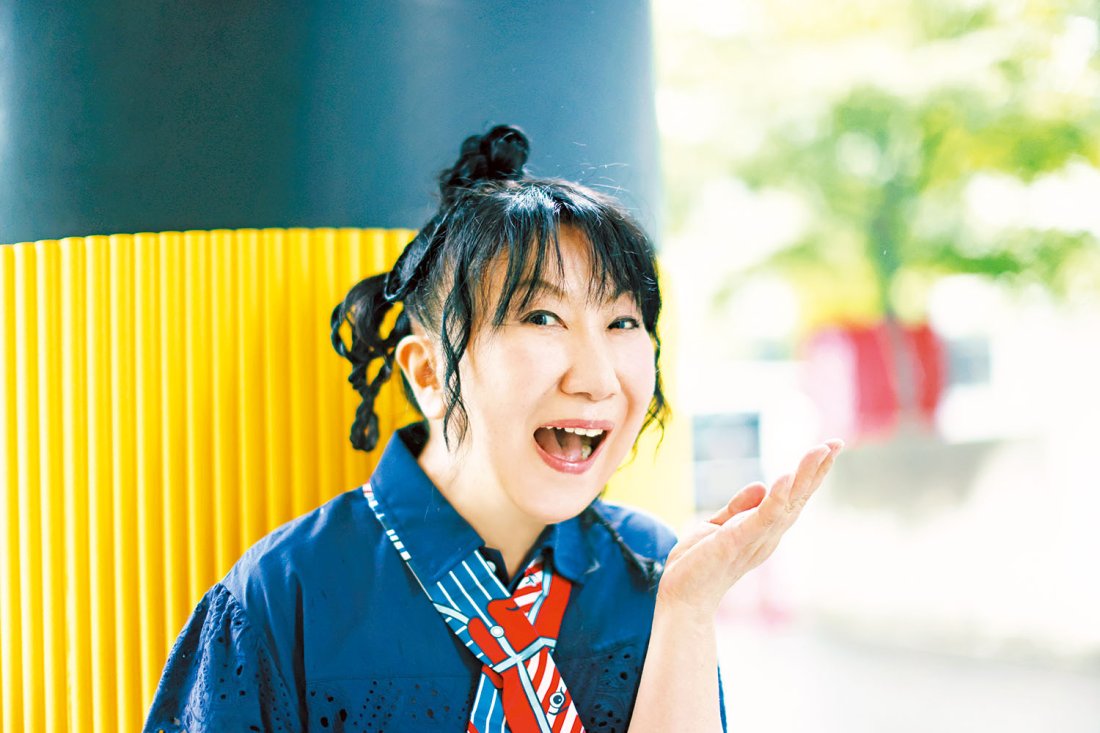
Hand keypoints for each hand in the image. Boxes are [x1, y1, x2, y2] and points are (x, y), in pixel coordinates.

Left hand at [656, 440, 843, 617]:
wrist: (681, 599)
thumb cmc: (698, 565)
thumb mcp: (718, 526)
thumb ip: (739, 507)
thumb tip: (762, 484)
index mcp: (764, 530)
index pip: (793, 497)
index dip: (810, 473)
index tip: (828, 447)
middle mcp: (767, 536)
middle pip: (798, 498)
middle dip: (817, 470)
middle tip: (836, 443)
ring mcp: (755, 539)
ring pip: (787, 503)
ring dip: (804, 476)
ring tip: (820, 451)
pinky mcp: (737, 542)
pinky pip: (761, 517)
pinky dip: (775, 498)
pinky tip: (786, 477)